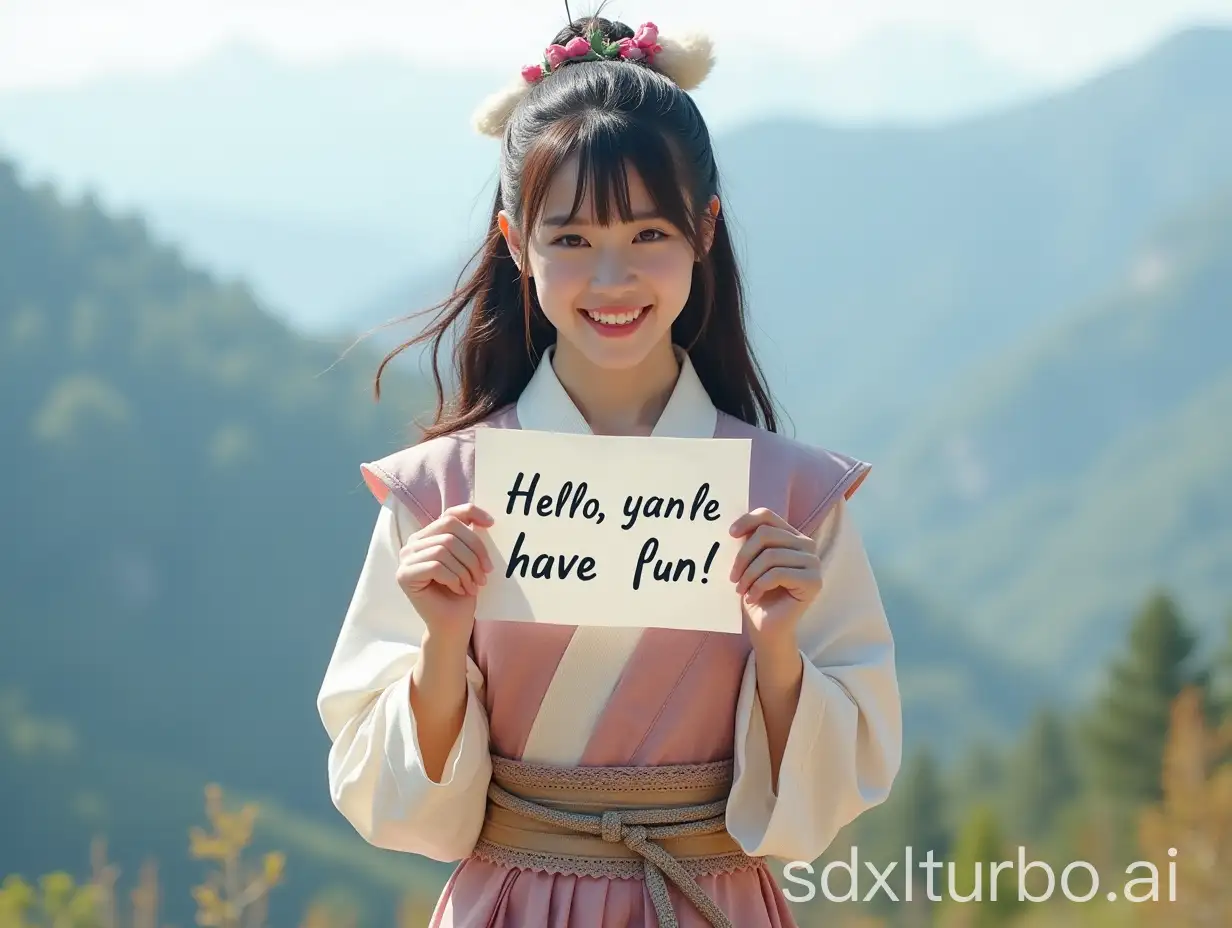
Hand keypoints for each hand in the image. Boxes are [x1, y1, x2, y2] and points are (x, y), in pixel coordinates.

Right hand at [396, 503, 493, 645]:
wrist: (452, 625)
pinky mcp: (404, 575)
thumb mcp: (470, 560)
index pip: (450, 514)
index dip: (472, 513)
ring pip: (444, 548)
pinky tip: (459, 590)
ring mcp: (406, 559)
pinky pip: (436, 566)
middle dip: (473, 551)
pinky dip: (454, 578)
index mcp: (428, 535)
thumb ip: (469, 539)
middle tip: (486, 572)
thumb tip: (486, 519)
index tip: (492, 524)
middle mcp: (413, 543)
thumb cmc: (463, 592)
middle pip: (449, 529)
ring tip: (473, 585)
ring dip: (466, 569)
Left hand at [728, 508, 821, 650]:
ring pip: (770, 556)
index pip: (767, 516)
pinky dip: (758, 585)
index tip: (730, 535)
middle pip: (766, 535)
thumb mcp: (749, 563)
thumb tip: (733, 526)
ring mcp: (813, 563)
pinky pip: (777, 574)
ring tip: (741, 589)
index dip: (747, 521)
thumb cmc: (756, 594)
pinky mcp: (813, 581)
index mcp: (791, 536)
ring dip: (749, 574)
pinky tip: (752, 597)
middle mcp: (807, 545)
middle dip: (743, 556)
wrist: (766, 628)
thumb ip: (747, 542)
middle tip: (733, 577)